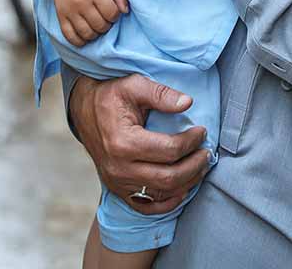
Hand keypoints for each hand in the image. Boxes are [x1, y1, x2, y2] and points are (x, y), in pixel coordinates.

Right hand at [52, 0, 128, 46]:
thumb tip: (125, 11)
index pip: (111, 13)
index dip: (115, 15)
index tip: (112, 11)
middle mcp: (82, 3)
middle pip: (100, 26)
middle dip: (106, 25)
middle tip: (105, 19)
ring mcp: (70, 12)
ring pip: (87, 34)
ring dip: (95, 34)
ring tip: (96, 26)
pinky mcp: (61, 17)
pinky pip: (70, 36)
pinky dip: (79, 41)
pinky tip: (85, 35)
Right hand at [70, 73, 212, 214]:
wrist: (84, 110)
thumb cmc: (111, 96)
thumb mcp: (134, 85)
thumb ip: (161, 94)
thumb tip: (187, 103)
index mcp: (124, 142)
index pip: (170, 150)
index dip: (191, 142)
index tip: (202, 131)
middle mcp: (119, 168)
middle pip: (168, 177)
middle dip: (194, 166)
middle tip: (207, 152)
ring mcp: (117, 182)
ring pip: (161, 194)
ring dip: (187, 183)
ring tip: (200, 167)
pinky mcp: (117, 189)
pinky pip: (146, 206)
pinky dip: (168, 202)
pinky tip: (183, 189)